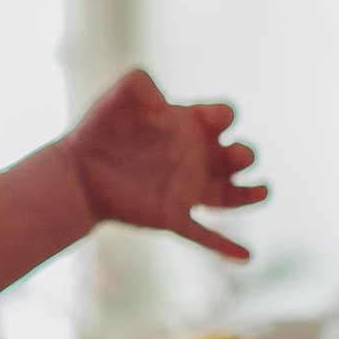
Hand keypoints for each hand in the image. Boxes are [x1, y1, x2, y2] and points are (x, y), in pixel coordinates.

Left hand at [66, 69, 265, 262]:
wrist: (76, 172)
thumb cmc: (100, 129)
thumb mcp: (120, 96)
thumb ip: (138, 82)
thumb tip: (159, 96)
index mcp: (188, 124)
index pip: (223, 116)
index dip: (223, 116)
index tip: (211, 119)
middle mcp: (195, 156)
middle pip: (238, 155)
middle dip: (245, 155)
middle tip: (235, 156)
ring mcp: (187, 188)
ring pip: (231, 194)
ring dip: (250, 194)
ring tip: (262, 192)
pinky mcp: (173, 215)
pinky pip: (204, 234)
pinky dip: (224, 246)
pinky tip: (245, 256)